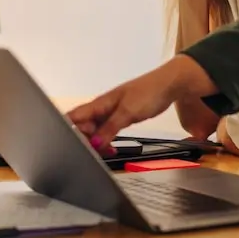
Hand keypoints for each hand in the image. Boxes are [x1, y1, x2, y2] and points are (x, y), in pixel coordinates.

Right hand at [67, 54, 217, 150]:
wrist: (169, 85)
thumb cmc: (149, 93)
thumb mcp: (128, 113)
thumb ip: (109, 129)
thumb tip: (93, 143)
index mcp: (100, 104)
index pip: (74, 116)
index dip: (69, 131)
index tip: (74, 145)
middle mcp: (102, 108)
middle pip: (81, 126)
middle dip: (83, 140)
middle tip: (95, 151)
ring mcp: (111, 112)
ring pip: (94, 130)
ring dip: (96, 142)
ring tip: (106, 152)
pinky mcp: (120, 116)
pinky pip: (106, 130)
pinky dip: (106, 140)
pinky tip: (112, 148)